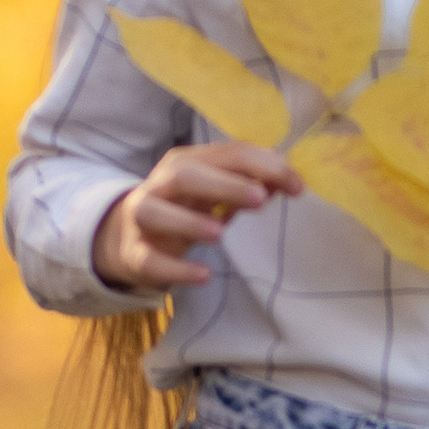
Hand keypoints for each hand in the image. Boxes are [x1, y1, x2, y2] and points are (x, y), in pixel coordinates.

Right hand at [91, 140, 298, 297]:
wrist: (130, 239)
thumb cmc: (183, 210)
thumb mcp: (214, 194)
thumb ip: (247, 185)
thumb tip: (285, 180)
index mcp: (185, 163)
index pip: (225, 154)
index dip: (263, 165)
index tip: (297, 185)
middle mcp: (159, 185)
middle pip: (185, 175)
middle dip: (224, 184)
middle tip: (261, 200)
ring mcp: (142, 219)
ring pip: (155, 212)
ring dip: (189, 221)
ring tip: (220, 233)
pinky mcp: (135, 253)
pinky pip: (150, 260)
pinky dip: (177, 268)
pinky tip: (204, 274)